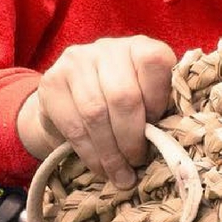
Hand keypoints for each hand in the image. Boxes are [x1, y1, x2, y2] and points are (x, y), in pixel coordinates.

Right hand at [17, 35, 176, 188]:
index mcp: (139, 46)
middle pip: (123, 95)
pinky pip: (73, 125)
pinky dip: (90, 154)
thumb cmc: (120, 107)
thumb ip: (159, 112)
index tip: (157, 128)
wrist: (70, 102)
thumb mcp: (146, 101)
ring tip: (120, 174)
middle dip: (132, 138)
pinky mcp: (51, 81)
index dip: (158, 99)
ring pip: (96, 114)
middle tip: (137, 162)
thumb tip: (171, 145)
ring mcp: (76, 61)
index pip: (154, 62)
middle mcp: (107, 47)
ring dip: (111, 153)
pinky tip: (100, 167)